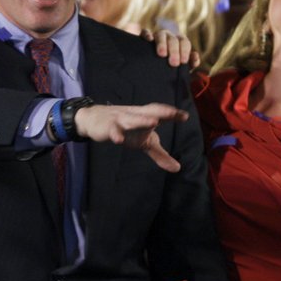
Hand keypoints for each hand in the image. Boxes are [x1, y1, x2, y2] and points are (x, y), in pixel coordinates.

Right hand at [74, 103, 189, 171]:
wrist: (95, 120)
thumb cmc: (127, 130)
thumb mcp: (145, 143)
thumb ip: (161, 154)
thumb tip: (178, 168)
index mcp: (146, 117)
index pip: (161, 113)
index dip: (172, 114)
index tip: (185, 116)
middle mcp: (136, 115)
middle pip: (150, 112)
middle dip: (162, 112)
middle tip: (173, 113)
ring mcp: (121, 120)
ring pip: (132, 120)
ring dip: (142, 120)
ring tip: (154, 122)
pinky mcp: (108, 127)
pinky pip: (112, 130)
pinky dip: (116, 134)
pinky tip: (119, 140)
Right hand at [142, 29, 200, 68]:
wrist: (155, 68)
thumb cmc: (173, 64)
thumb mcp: (183, 65)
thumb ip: (191, 62)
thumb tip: (195, 57)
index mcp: (181, 41)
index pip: (185, 43)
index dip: (185, 52)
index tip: (183, 62)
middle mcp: (170, 36)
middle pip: (173, 40)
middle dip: (174, 51)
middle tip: (174, 64)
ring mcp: (158, 35)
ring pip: (161, 35)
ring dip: (162, 44)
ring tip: (162, 55)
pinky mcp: (146, 36)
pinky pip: (146, 32)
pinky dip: (147, 34)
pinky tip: (149, 40)